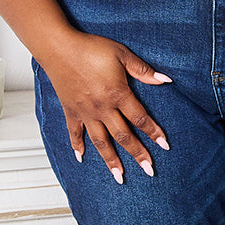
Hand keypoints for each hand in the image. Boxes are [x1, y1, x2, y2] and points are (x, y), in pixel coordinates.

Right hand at [40, 31, 171, 183]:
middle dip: (138, 154)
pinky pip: (75, 133)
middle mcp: (103, 108)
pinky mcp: (71, 111)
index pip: (140, 118)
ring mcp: (86, 112)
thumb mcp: (121, 54)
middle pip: (123, 136)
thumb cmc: (91, 48)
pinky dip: (77, 146)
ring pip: (101, 141)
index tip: (164, 146)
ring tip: (120, 176)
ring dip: (111, 160)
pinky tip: (81, 158)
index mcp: (118, 94)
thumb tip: (166, 80)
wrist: (59, 48)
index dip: (154, 132)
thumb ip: (143, 70)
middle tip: (149, 170)